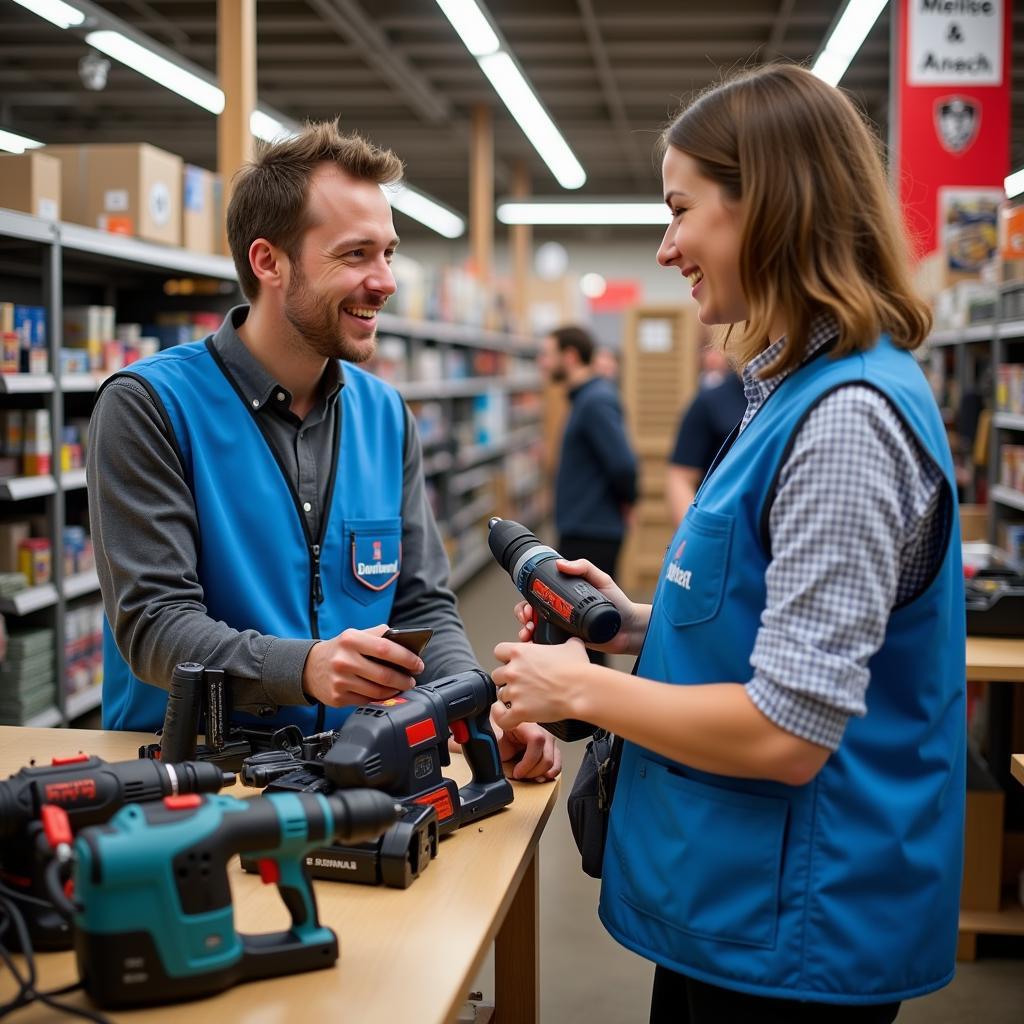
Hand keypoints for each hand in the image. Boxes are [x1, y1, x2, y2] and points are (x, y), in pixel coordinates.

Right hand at [302, 624, 423, 706]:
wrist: (309, 667)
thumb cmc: (339, 649)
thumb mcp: (354, 635)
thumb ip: (379, 635)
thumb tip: (406, 643)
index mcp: (351, 640)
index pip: (386, 649)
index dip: (406, 658)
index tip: (418, 664)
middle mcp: (344, 660)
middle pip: (384, 675)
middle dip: (404, 679)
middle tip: (412, 679)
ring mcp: (340, 681)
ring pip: (377, 692)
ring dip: (395, 690)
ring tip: (401, 686)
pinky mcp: (338, 698)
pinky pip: (367, 701)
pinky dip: (380, 699)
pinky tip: (385, 693)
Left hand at [489, 710, 561, 781]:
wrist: (504, 734)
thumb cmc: (501, 737)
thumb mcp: (496, 742)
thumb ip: (497, 748)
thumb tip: (497, 763)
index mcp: (527, 725)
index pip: (537, 741)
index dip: (527, 762)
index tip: (517, 772)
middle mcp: (542, 731)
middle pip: (546, 757)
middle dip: (532, 772)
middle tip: (520, 775)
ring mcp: (549, 740)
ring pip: (552, 763)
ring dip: (539, 774)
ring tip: (527, 775)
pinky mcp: (553, 749)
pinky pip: (557, 765)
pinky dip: (549, 774)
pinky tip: (539, 776)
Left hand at [492, 637, 589, 730]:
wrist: (581, 689)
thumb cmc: (576, 669)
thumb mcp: (572, 646)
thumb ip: (564, 642)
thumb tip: (571, 642)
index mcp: (520, 652)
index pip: (499, 651)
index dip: (505, 658)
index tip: (513, 662)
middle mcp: (513, 671)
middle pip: (497, 675)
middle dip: (507, 679)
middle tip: (520, 683)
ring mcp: (514, 691)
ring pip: (501, 695)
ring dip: (510, 698)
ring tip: (523, 699)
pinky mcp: (519, 711)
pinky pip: (501, 717)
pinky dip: (501, 717)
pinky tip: (506, 715)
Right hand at [512, 559, 647, 655]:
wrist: (630, 629)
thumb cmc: (618, 602)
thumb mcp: (601, 580)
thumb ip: (584, 568)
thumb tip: (560, 564)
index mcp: (564, 597)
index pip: (537, 597)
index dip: (526, 602)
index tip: (527, 607)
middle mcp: (560, 612)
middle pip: (531, 614)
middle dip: (522, 616)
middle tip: (527, 621)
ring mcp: (563, 629)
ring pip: (535, 630)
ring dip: (525, 631)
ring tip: (528, 634)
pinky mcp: (568, 645)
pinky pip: (547, 646)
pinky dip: (536, 646)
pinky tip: (534, 646)